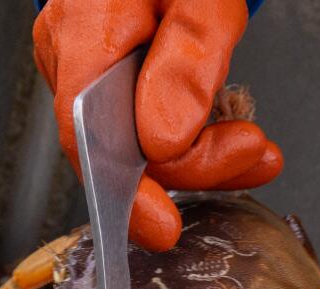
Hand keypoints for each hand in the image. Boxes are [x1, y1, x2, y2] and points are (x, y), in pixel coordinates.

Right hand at [33, 0, 282, 250]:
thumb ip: (188, 63)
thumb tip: (165, 142)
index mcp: (87, 30)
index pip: (92, 141)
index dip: (127, 197)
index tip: (163, 228)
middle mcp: (68, 46)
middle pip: (116, 147)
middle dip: (191, 165)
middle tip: (252, 153)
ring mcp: (76, 54)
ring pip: (128, 137)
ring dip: (194, 151)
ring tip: (248, 144)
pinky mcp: (96, 61)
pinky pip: (130, 117)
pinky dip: (178, 131)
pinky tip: (213, 126)